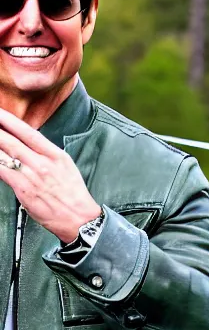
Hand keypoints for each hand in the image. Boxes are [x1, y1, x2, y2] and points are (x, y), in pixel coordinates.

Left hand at [0, 108, 100, 242]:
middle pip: (12, 141)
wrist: (79, 217)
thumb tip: (26, 148)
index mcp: (56, 155)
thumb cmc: (72, 194)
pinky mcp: (23, 190)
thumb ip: (46, 156)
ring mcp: (32, 176)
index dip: (10, 121)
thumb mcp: (66, 167)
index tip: (0, 112)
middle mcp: (43, 163)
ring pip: (4, 155)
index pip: (29, 133)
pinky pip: (2, 172)